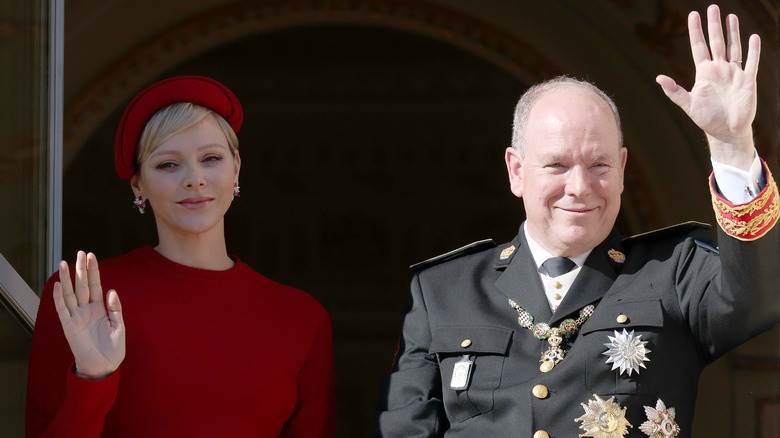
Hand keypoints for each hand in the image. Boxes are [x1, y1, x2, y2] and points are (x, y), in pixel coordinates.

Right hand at [53, 251, 124, 378]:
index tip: (91, 256)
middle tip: (80, 253)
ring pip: (70, 294)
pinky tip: (58, 285)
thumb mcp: (119, 327)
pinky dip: (59, 297)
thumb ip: (115, 309)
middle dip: (82, 269)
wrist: (104, 368)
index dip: (94, 271)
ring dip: (67, 279)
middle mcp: (87, 310)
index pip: (96, 285)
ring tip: (64, 263)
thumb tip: (111, 291)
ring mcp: (77, 317)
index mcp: (100, 309)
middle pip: (83, 285)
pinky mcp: (69, 326)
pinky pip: (62, 309)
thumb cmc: (113, 350)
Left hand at [656, 4, 759, 169]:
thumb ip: (674, 91)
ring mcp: (734, 73)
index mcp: (704, 73)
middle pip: (716, 42)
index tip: (693, 15)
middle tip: (712, 7)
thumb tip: (658, 78)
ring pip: (734, 47)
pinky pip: (751, 62)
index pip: (699, 47)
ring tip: (731, 16)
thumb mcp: (688, 105)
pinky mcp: (747, 80)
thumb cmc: (707, 119)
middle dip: (714, 25)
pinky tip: (753, 37)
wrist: (726, 132)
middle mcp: (719, 69)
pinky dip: (753, 50)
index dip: (696, 31)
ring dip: (733, 32)